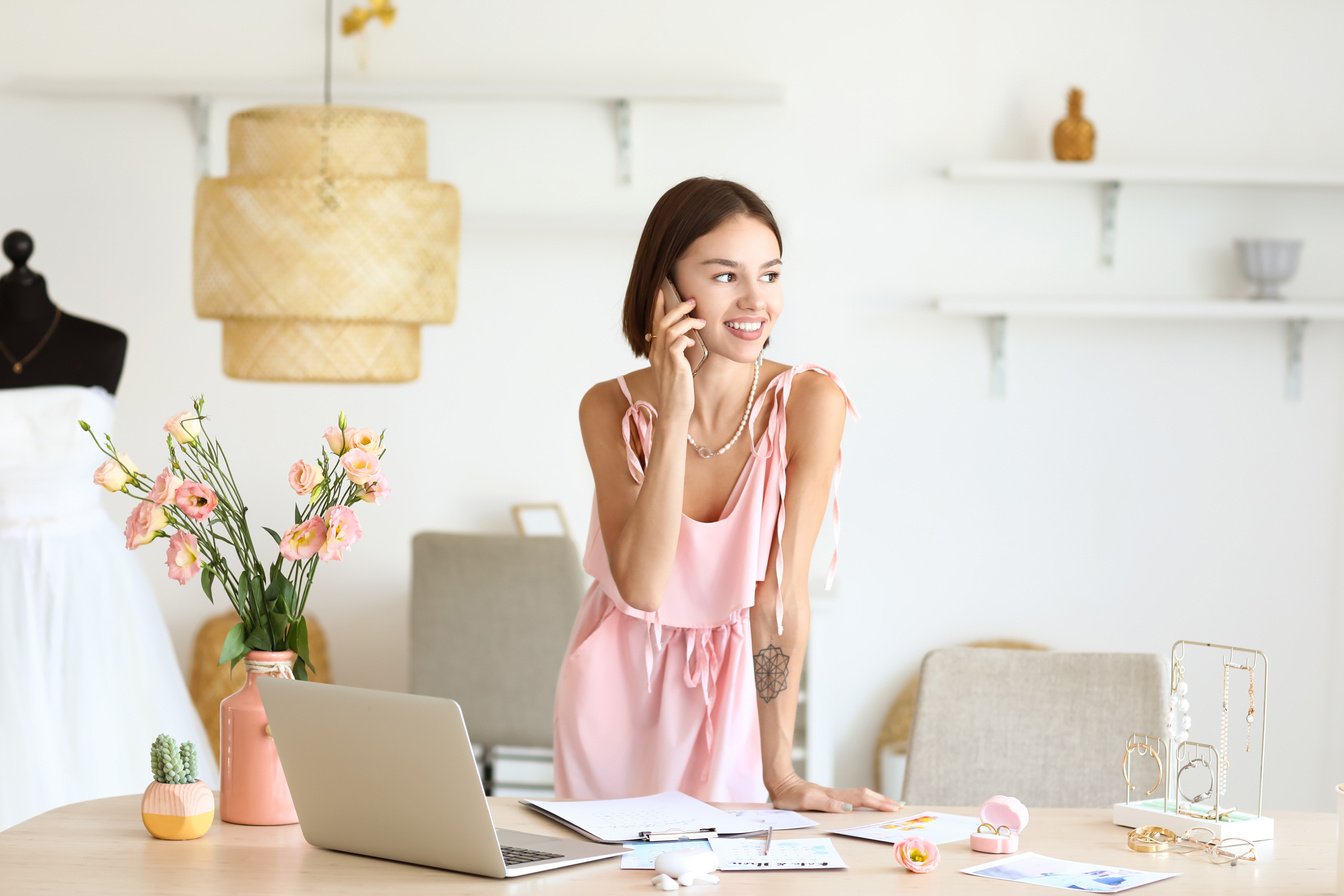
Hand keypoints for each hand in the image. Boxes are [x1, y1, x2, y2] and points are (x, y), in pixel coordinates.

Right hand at [646, 287, 705, 422]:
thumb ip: (677, 353)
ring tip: (700, 320)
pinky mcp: (675, 366)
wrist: (674, 411)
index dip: (658, 307)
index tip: (663, 291)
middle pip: (661, 322)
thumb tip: (687, 338)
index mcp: (655, 352)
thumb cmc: (678, 391)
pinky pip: (677, 343)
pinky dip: (687, 338)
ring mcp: (664, 359)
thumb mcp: (675, 368)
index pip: (654, 324)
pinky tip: (694, 342)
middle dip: (676, 308)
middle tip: (691, 300)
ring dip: (686, 321)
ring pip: (669, 329)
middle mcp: (656, 353)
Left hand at [768, 772, 901, 813]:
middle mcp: (837, 795)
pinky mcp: (830, 797)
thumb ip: (827, 804)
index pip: (862, 799)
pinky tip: (868, 804)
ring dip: (877, 799)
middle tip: (900, 806)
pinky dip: (866, 800)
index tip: (894, 807)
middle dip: (883, 800)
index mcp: (834, 796)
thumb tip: (849, 808)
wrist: (780, 784)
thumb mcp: (806, 801)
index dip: (878, 803)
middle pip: (866, 795)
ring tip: (891, 804)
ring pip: (861, 796)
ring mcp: (835, 795)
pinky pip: (853, 798)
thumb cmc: (790, 796)